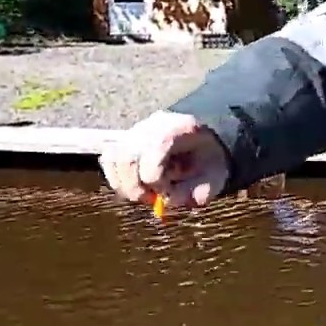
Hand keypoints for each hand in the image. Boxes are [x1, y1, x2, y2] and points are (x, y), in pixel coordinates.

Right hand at [99, 110, 229, 208]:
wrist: (207, 136)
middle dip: (134, 185)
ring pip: (112, 157)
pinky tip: (134, 187)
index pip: (155, 146)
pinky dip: (117, 178)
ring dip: (123, 184)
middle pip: (127, 154)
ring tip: (142, 194)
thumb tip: (166, 200)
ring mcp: (136, 130)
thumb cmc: (211, 160)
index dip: (156, 177)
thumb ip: (196, 190)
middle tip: (149, 199)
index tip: (166, 192)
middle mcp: (153, 124)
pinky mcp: (125, 139)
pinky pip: (109, 159)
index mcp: (180, 127)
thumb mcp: (216, 176)